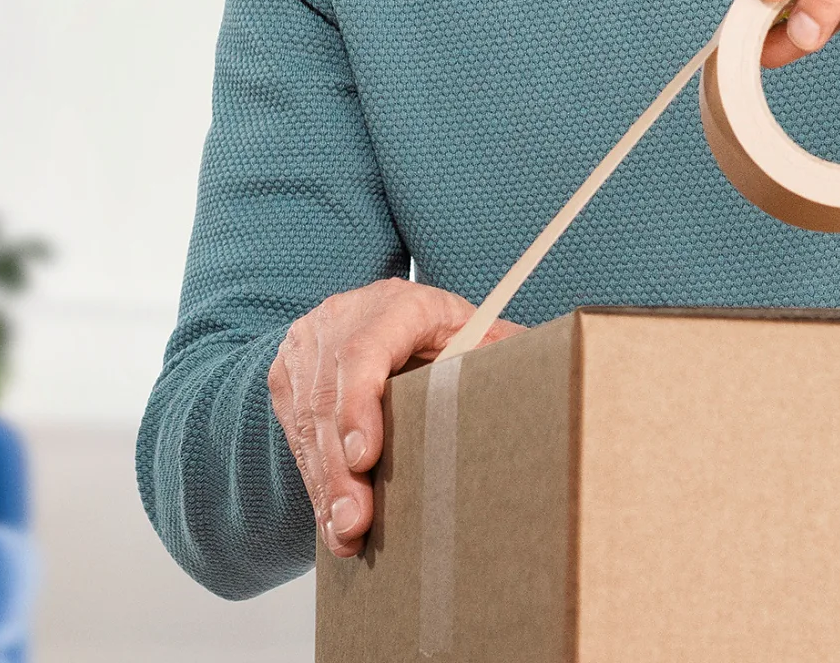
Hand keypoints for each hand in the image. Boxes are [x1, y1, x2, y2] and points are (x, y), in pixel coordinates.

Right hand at [267, 279, 522, 556]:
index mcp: (395, 305)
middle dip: (341, 469)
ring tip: (346, 534)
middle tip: (356, 522)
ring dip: (325, 485)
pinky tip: (330, 518)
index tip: (366, 456)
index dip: (360, 406)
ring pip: (307, 423)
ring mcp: (307, 348)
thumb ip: (500, 348)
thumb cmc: (433, 330)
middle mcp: (341, 319)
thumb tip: (552, 366)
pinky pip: (295, 434)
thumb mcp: (471, 328)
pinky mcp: (287, 377)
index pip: (365, 353)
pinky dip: (315, 480)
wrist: (369, 313)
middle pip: (330, 398)